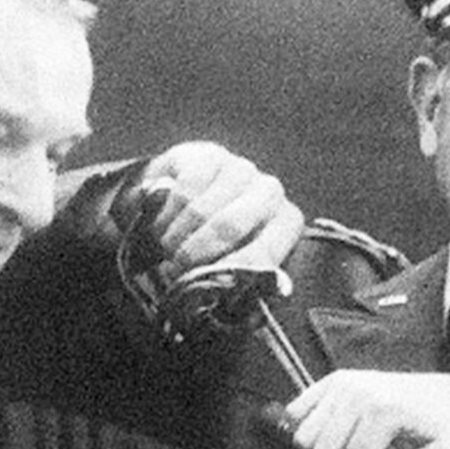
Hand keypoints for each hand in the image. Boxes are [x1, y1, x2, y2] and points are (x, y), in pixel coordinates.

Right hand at [134, 142, 304, 279]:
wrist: (186, 205)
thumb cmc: (214, 246)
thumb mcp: (230, 267)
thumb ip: (238, 282)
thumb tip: (237, 293)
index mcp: (286, 223)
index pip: (264, 252)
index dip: (228, 272)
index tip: (202, 286)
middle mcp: (270, 191)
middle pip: (229, 226)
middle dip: (196, 254)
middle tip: (175, 270)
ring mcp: (240, 169)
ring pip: (200, 209)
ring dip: (175, 237)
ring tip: (167, 249)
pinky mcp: (207, 155)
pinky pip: (182, 188)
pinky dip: (166, 215)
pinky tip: (162, 225)